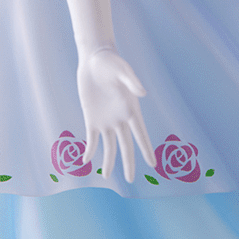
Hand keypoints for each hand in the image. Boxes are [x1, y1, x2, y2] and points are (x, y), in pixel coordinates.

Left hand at [77, 47, 153, 182]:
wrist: (95, 59)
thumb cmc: (112, 63)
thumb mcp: (122, 71)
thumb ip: (132, 82)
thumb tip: (143, 93)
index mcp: (130, 109)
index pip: (140, 133)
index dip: (146, 148)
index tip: (152, 164)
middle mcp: (120, 118)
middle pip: (126, 145)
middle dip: (129, 162)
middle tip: (131, 179)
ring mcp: (105, 119)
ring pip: (109, 146)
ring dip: (109, 161)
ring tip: (107, 176)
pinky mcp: (91, 117)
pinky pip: (91, 138)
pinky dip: (89, 149)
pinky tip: (86, 160)